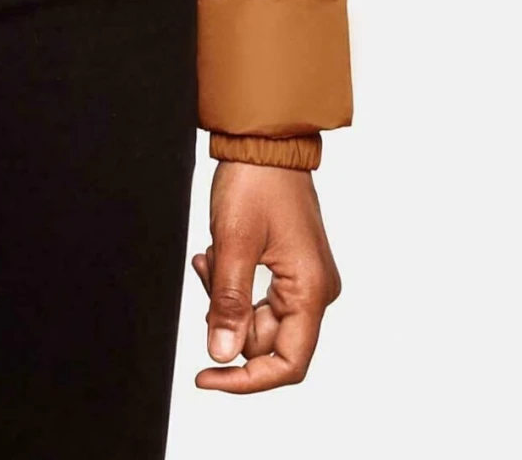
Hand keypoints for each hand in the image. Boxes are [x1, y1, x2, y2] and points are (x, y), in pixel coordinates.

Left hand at [192, 160, 341, 392]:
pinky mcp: (291, 268)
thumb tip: (221, 354)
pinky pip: (258, 295)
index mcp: (311, 291)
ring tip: (211, 256)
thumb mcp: (234, 243)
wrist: (266, 141)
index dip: (246, 379)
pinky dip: (233, 281)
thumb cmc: (258, 182)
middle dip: (227, 316)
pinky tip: (216, 254)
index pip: (287, 364)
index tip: (206, 376)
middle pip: (266, 340)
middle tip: (207, 272)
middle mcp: (315, 292)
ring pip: (257, 317)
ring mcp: (304, 280)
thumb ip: (228, 303)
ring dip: (226, 295)